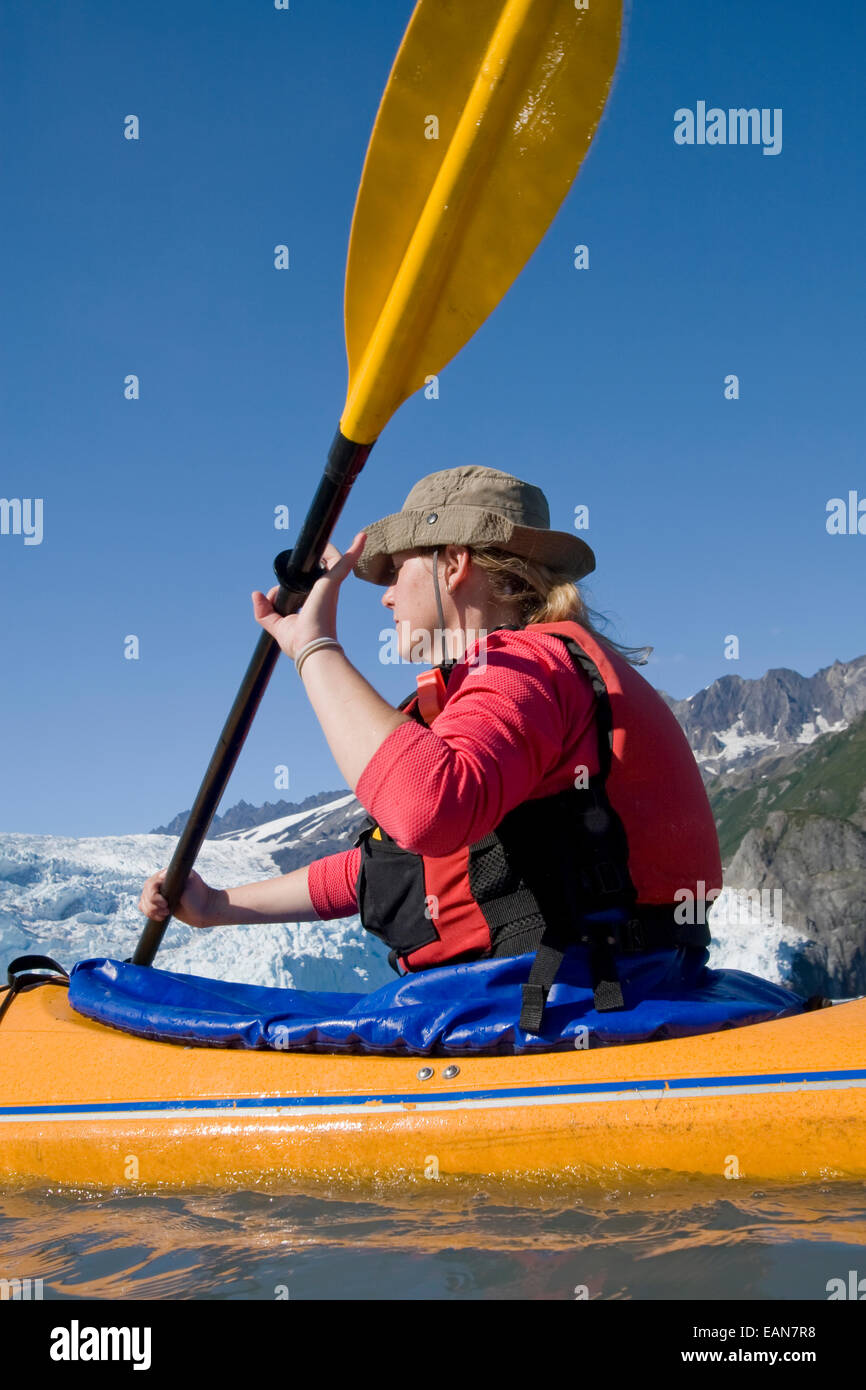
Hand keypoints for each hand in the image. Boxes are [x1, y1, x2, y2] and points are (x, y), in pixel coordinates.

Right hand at [138, 867, 215, 929]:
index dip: (153, 896)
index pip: (150, 884)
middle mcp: (161, 883)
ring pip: (143, 903)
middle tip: (167, 910)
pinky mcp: (160, 905)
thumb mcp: (191, 881)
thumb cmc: (200, 894)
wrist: (206, 909)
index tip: (165, 903)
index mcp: (166, 875)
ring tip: (166, 914)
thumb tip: (162, 874)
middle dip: (153, 906)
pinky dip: (149, 914)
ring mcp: (160, 894)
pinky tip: (161, 917)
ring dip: (151, 911)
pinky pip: (145, 908)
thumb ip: (177, 876)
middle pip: (145, 894)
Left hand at [251, 531, 365, 660]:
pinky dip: (354, 550)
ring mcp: (330, 587)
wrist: (312, 648)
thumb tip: (256, 594)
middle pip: (324, 568)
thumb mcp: (277, 626)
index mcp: (314, 602)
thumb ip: (264, 611)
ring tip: (339, 538)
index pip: (306, 583)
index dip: (290, 582)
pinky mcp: (331, 583)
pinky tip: (361, 537)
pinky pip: (343, 563)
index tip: (274, 594)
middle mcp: (324, 593)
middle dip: (321, 557)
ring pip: (334, 561)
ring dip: (333, 549)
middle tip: (313, 549)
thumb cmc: (300, 642)